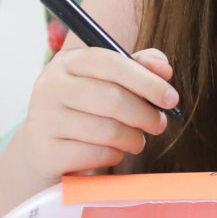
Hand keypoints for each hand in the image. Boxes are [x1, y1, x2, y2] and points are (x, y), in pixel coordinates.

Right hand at [19, 46, 176, 183]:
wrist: (45, 148)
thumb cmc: (86, 109)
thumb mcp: (109, 82)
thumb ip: (139, 68)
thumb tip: (165, 69)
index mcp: (68, 62)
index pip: (112, 63)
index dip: (147, 81)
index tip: (171, 98)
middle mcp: (50, 87)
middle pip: (113, 99)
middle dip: (145, 115)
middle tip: (159, 125)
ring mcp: (45, 120)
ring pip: (108, 130)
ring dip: (134, 139)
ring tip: (137, 141)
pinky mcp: (47, 153)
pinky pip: (97, 155)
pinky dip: (114, 156)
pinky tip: (113, 153)